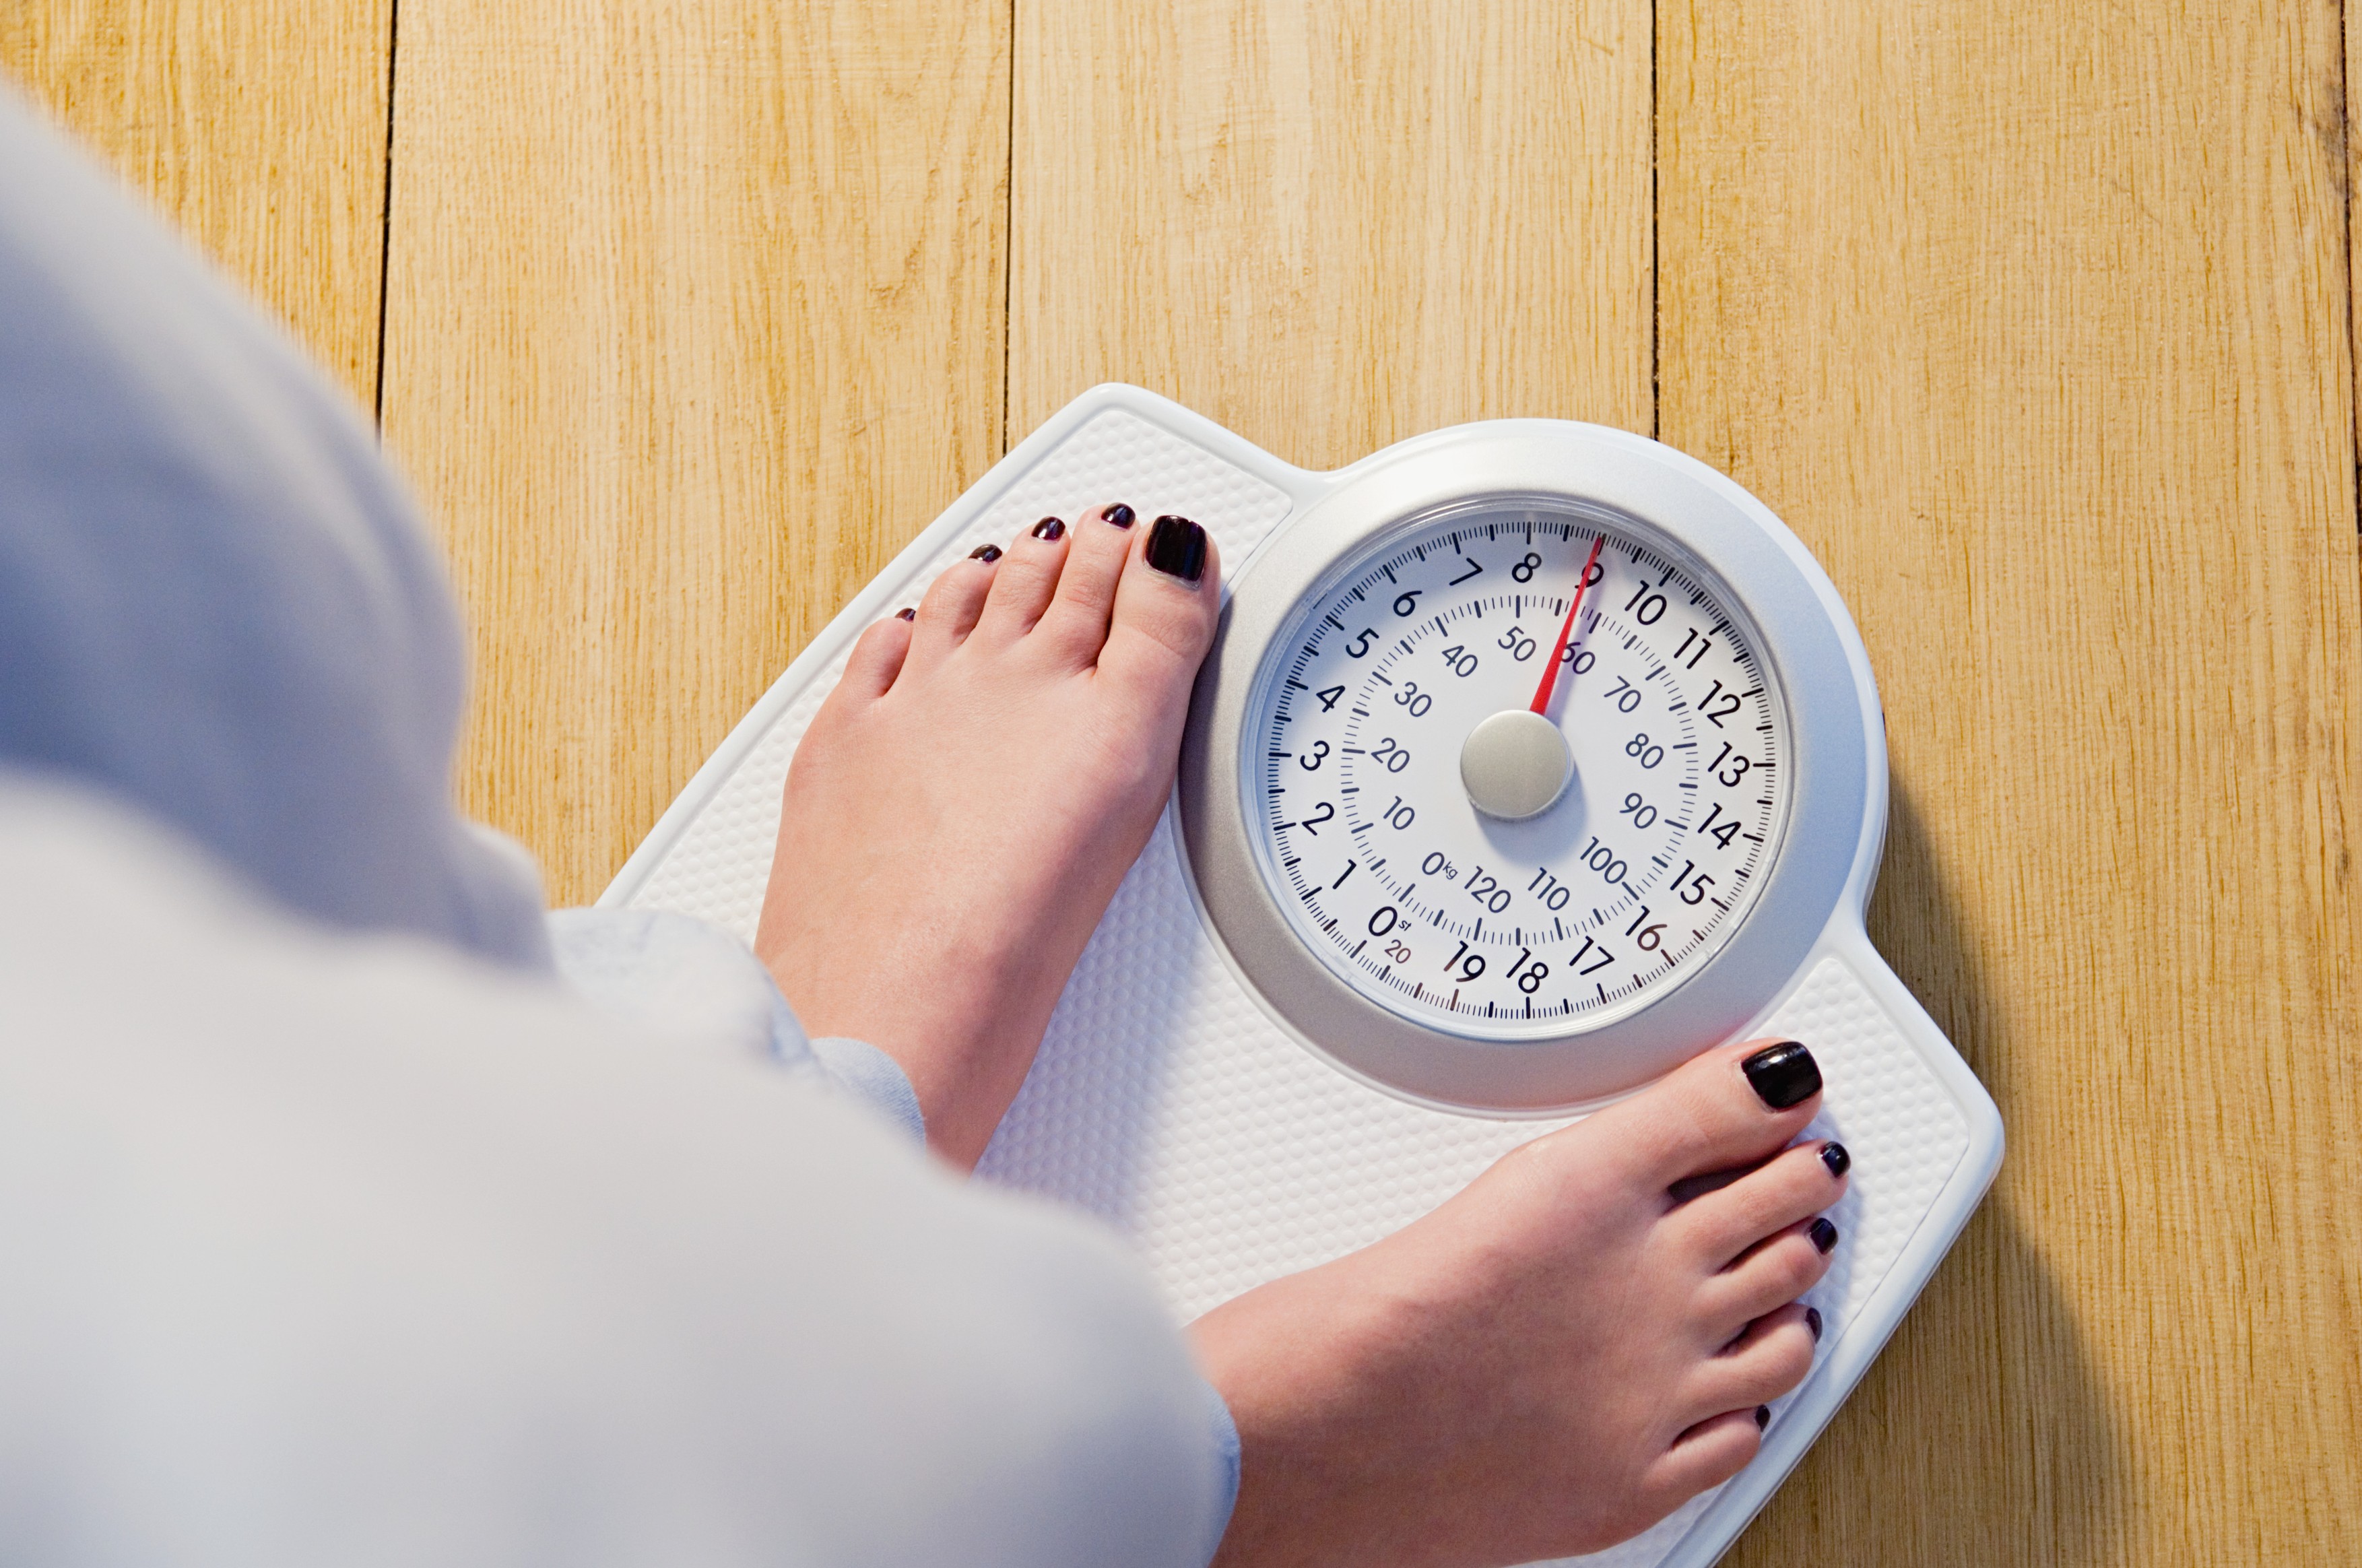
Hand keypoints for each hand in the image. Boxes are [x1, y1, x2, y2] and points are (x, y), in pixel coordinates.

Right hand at [1192, 1038, 1845, 1566]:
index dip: (1777, 1092)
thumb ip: (1594, 1148)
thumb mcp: (1482, 1179)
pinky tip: (1743, 1384)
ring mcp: (1654, 1390)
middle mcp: (1649, 1287)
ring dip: (1798, 1287)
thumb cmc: (1352, 1319)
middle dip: (1804, 1181)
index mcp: (1597, 1187)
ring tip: (1796, 1259)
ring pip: (1784, 1326)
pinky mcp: (1638, 1480)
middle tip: (1813, 1163)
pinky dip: (1754, 1400)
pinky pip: (1740, 1434)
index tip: (1794, 1084)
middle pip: (1779, 1214)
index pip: (1735, 1112)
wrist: (1315, 1441)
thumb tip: (1669, 1116)